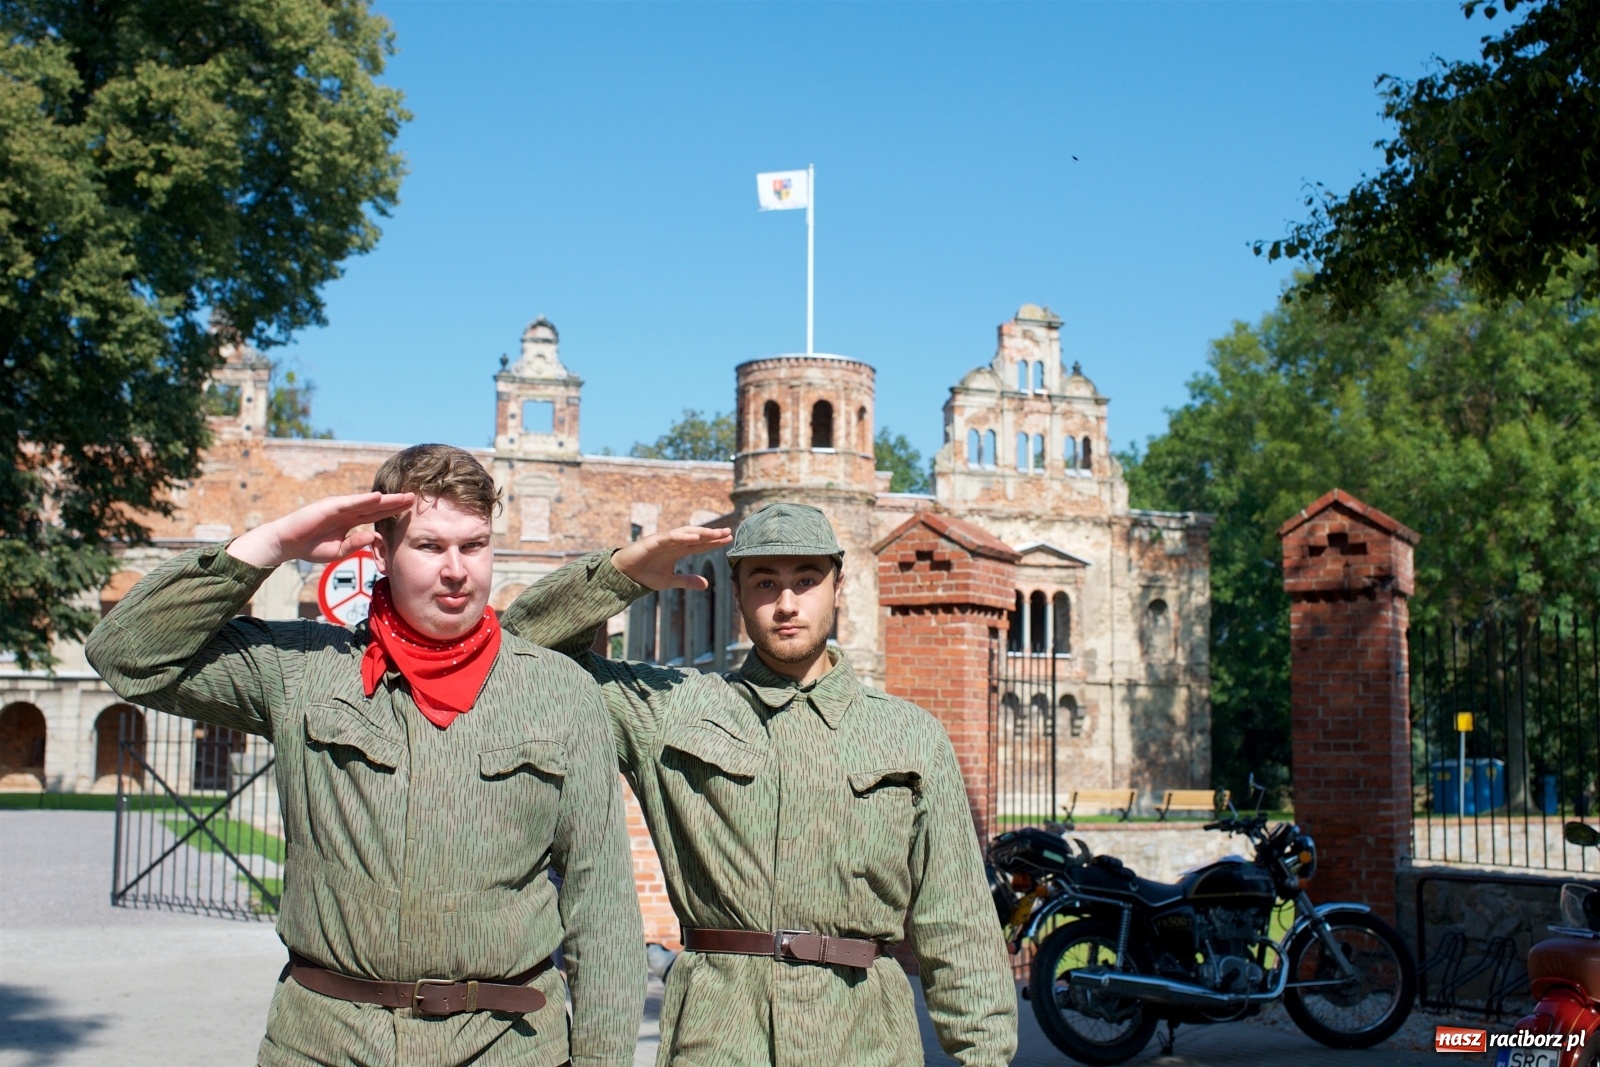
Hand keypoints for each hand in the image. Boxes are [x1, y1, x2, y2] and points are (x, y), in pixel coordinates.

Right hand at [226, 492, 415, 567]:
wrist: (287, 544)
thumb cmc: (310, 547)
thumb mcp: (338, 552)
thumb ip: (355, 545)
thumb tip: (373, 538)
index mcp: (350, 522)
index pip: (376, 516)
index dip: (393, 512)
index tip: (411, 510)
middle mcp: (347, 511)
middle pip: (376, 506)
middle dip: (396, 502)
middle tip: (415, 498)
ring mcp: (338, 507)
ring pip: (367, 502)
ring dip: (386, 499)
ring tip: (404, 496)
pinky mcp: (328, 506)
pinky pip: (350, 503)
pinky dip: (364, 500)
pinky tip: (379, 497)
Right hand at [613, 526, 732, 590]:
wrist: (624, 575)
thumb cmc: (645, 575)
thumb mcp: (670, 581)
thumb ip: (687, 580)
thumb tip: (706, 584)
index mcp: (678, 551)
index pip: (700, 545)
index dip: (714, 542)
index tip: (729, 540)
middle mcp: (673, 543)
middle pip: (696, 536)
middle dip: (712, 535)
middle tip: (728, 532)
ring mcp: (664, 540)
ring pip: (686, 533)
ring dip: (701, 532)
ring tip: (716, 533)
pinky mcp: (653, 541)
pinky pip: (670, 537)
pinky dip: (682, 536)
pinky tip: (695, 536)